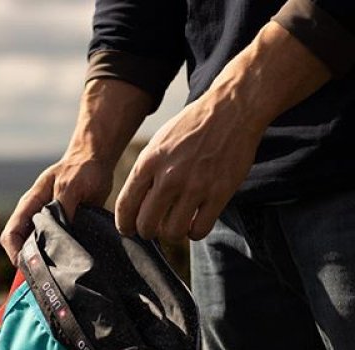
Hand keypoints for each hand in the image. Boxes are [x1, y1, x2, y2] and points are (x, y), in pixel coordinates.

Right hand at [0, 156, 112, 264]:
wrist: (97, 160)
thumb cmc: (81, 169)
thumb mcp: (70, 187)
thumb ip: (63, 209)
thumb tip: (61, 235)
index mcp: (29, 205)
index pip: (10, 234)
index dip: (15, 253)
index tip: (30, 268)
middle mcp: (36, 216)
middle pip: (23, 247)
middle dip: (32, 263)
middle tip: (49, 279)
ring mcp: (50, 223)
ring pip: (41, 249)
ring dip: (48, 262)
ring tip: (62, 275)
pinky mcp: (66, 228)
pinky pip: (59, 248)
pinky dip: (63, 258)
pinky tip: (75, 266)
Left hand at [115, 93, 264, 241]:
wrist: (230, 110)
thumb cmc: (191, 128)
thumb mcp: (159, 144)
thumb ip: (146, 173)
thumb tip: (135, 206)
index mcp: (149, 162)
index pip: (126, 206)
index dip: (124, 225)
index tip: (128, 230)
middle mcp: (169, 176)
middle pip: (146, 225)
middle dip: (147, 232)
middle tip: (153, 229)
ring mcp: (195, 186)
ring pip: (172, 233)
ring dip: (172, 234)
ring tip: (177, 224)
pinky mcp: (219, 193)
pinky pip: (199, 230)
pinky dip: (195, 232)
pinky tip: (196, 222)